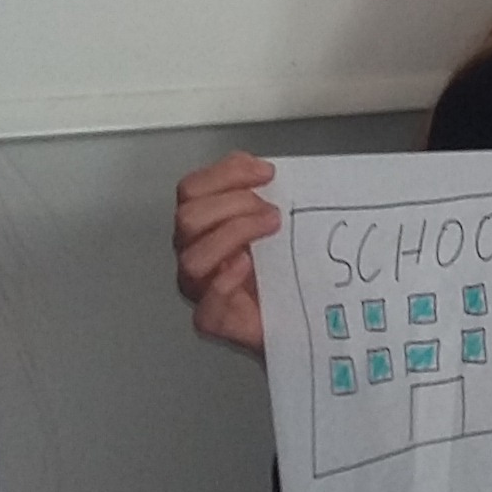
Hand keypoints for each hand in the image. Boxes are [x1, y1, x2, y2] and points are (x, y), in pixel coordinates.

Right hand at [172, 151, 281, 352]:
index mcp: (204, 224)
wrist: (302, 313)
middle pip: (188, 218)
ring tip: (270, 229)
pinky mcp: (213, 320)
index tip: (266, 173)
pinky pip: (206, 304)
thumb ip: (264, 191)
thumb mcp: (275, 218)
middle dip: (235, 204)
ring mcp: (200, 288)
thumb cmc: (284, 267)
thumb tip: (265, 171)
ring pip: (192, 257)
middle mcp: (196, 253)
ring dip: (234, 233)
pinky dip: (225, 279)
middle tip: (272, 210)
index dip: (226, 174)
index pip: (192, 189)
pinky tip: (247, 265)